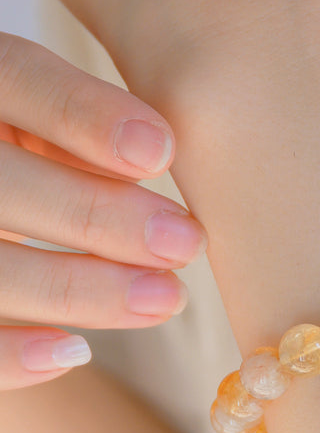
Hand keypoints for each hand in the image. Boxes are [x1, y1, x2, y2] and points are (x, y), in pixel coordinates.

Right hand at [0, 33, 206, 389]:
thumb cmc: (24, 159)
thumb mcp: (42, 124)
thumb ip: (82, 133)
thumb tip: (153, 157)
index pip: (14, 77)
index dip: (82, 114)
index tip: (162, 153)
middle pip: (0, 182)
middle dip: (97, 217)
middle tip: (186, 242)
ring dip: (78, 289)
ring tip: (165, 299)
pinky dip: (10, 355)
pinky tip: (75, 353)